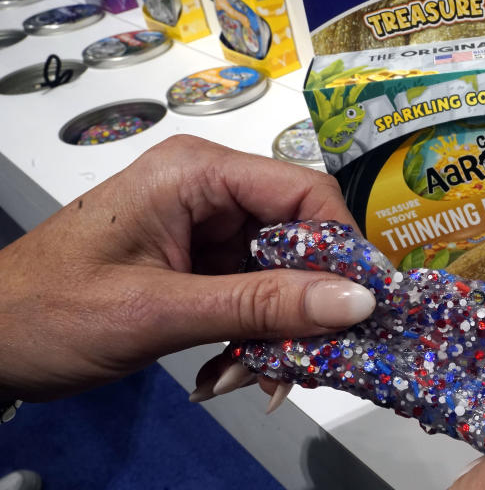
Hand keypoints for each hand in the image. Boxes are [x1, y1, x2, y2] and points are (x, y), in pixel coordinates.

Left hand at [0, 135, 374, 403]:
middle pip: (300, 236)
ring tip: (261, 380)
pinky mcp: (202, 261)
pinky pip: (257, 293)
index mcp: (198, 172)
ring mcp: (206, 227)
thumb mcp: (160, 311)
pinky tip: (238, 371)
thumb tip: (357, 302)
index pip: (305, 191)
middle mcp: (211, 190)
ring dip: (282, 329)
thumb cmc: (49, 311)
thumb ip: (262, 305)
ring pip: (284, 272)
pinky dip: (257, 336)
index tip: (368, 307)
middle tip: (309, 361)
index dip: (344, 246)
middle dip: (309, 302)